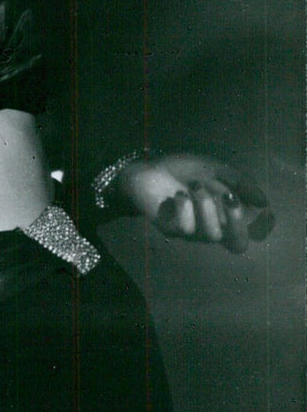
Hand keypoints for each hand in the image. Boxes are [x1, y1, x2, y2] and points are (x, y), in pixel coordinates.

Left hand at [113, 153, 272, 252]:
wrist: (147, 168)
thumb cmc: (183, 171)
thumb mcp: (216, 170)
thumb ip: (240, 183)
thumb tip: (264, 202)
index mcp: (223, 216)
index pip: (246, 235)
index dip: (258, 229)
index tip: (260, 211)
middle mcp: (210, 228)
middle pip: (236, 243)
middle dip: (237, 220)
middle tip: (229, 196)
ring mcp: (191, 231)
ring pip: (211, 235)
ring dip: (207, 206)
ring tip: (195, 185)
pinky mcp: (171, 229)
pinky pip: (185, 228)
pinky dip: (185, 208)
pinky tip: (178, 194)